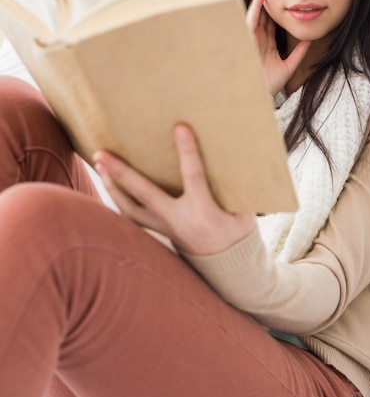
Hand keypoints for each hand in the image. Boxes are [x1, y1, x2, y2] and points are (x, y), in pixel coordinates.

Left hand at [93, 124, 255, 255]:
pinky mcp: (158, 233)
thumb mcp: (243, 211)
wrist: (227, 269)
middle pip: (144, 195)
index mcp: (204, 212)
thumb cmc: (237, 232)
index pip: (194, 176)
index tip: (180, 127)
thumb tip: (229, 154)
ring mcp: (165, 229)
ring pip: (130, 210)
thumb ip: (233, 187)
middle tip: (102, 153)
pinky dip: (118, 201)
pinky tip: (108, 184)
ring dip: (112, 187)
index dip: (188, 152)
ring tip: (100, 165)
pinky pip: (131, 218)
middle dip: (122, 173)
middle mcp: (179, 221)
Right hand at [247, 0, 310, 95]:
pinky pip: (250, 21)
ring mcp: (251, 40)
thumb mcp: (288, 67)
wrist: (257, 96)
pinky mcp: (247, 41)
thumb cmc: (269, 85)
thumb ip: (299, 53)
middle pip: (263, 17)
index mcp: (266, 46)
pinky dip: (254, 9)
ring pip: (256, 16)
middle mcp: (258, 41)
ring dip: (259, 1)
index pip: (271, 25)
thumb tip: (310, 40)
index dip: (276, 12)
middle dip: (266, 3)